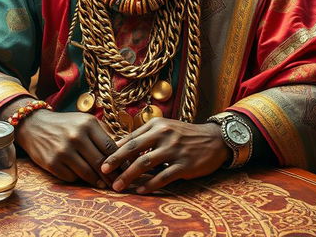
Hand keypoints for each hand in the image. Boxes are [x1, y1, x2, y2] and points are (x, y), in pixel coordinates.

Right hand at [17, 110, 118, 185]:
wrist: (35, 125)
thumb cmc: (66, 125)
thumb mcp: (84, 121)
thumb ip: (101, 134)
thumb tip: (121, 153)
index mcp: (87, 124)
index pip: (110, 147)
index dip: (119, 161)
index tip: (125, 169)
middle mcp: (76, 136)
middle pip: (100, 162)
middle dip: (111, 175)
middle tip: (118, 182)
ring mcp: (63, 150)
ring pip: (87, 173)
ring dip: (97, 181)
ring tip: (103, 184)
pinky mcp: (52, 163)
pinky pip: (71, 178)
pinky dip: (78, 179)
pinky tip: (81, 177)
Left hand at [101, 118, 229, 193]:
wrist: (213, 139)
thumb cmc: (184, 135)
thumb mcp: (165, 128)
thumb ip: (146, 135)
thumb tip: (121, 146)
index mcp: (156, 124)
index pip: (131, 137)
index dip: (115, 150)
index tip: (102, 160)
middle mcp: (163, 134)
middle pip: (134, 148)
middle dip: (116, 161)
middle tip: (103, 172)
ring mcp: (174, 149)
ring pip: (145, 163)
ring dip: (129, 176)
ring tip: (117, 186)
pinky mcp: (184, 164)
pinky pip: (163, 176)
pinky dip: (150, 185)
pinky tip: (140, 191)